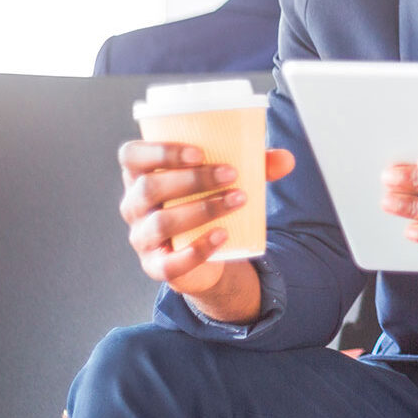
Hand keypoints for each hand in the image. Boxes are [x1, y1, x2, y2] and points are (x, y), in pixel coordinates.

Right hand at [117, 141, 294, 296]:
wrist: (212, 249)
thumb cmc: (210, 199)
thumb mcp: (229, 179)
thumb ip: (257, 165)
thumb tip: (286, 159)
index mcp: (143, 175)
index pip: (131, 156)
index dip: (157, 151)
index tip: (198, 152)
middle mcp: (135, 205)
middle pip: (149, 187)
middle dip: (192, 179)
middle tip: (232, 174)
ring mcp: (142, 237)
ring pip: (161, 222)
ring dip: (202, 209)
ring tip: (239, 200)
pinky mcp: (157, 265)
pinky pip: (170, 262)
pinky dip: (198, 249)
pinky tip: (223, 235)